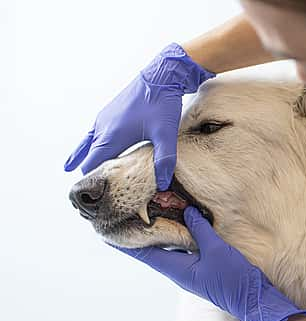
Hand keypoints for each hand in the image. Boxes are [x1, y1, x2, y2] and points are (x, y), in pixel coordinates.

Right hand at [64, 43, 215, 190]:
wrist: (162, 74)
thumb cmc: (162, 103)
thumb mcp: (166, 135)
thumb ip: (164, 160)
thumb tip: (163, 183)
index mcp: (112, 136)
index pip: (93, 165)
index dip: (90, 181)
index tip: (88, 197)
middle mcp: (103, 127)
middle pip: (89, 156)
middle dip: (87, 172)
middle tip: (83, 191)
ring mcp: (105, 118)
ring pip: (89, 143)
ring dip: (85, 156)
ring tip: (74, 169)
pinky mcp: (111, 111)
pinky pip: (95, 132)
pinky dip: (90, 143)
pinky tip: (90, 146)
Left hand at [115, 207, 305, 320]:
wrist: (252, 300)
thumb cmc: (233, 279)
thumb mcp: (216, 250)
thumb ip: (200, 229)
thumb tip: (186, 210)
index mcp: (176, 268)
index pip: (143, 252)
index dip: (124, 241)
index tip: (105, 230)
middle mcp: (178, 270)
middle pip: (151, 249)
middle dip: (138, 232)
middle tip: (126, 213)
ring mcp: (189, 269)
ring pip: (167, 247)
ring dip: (158, 232)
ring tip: (150, 213)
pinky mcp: (200, 267)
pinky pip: (182, 248)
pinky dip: (177, 234)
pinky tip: (180, 222)